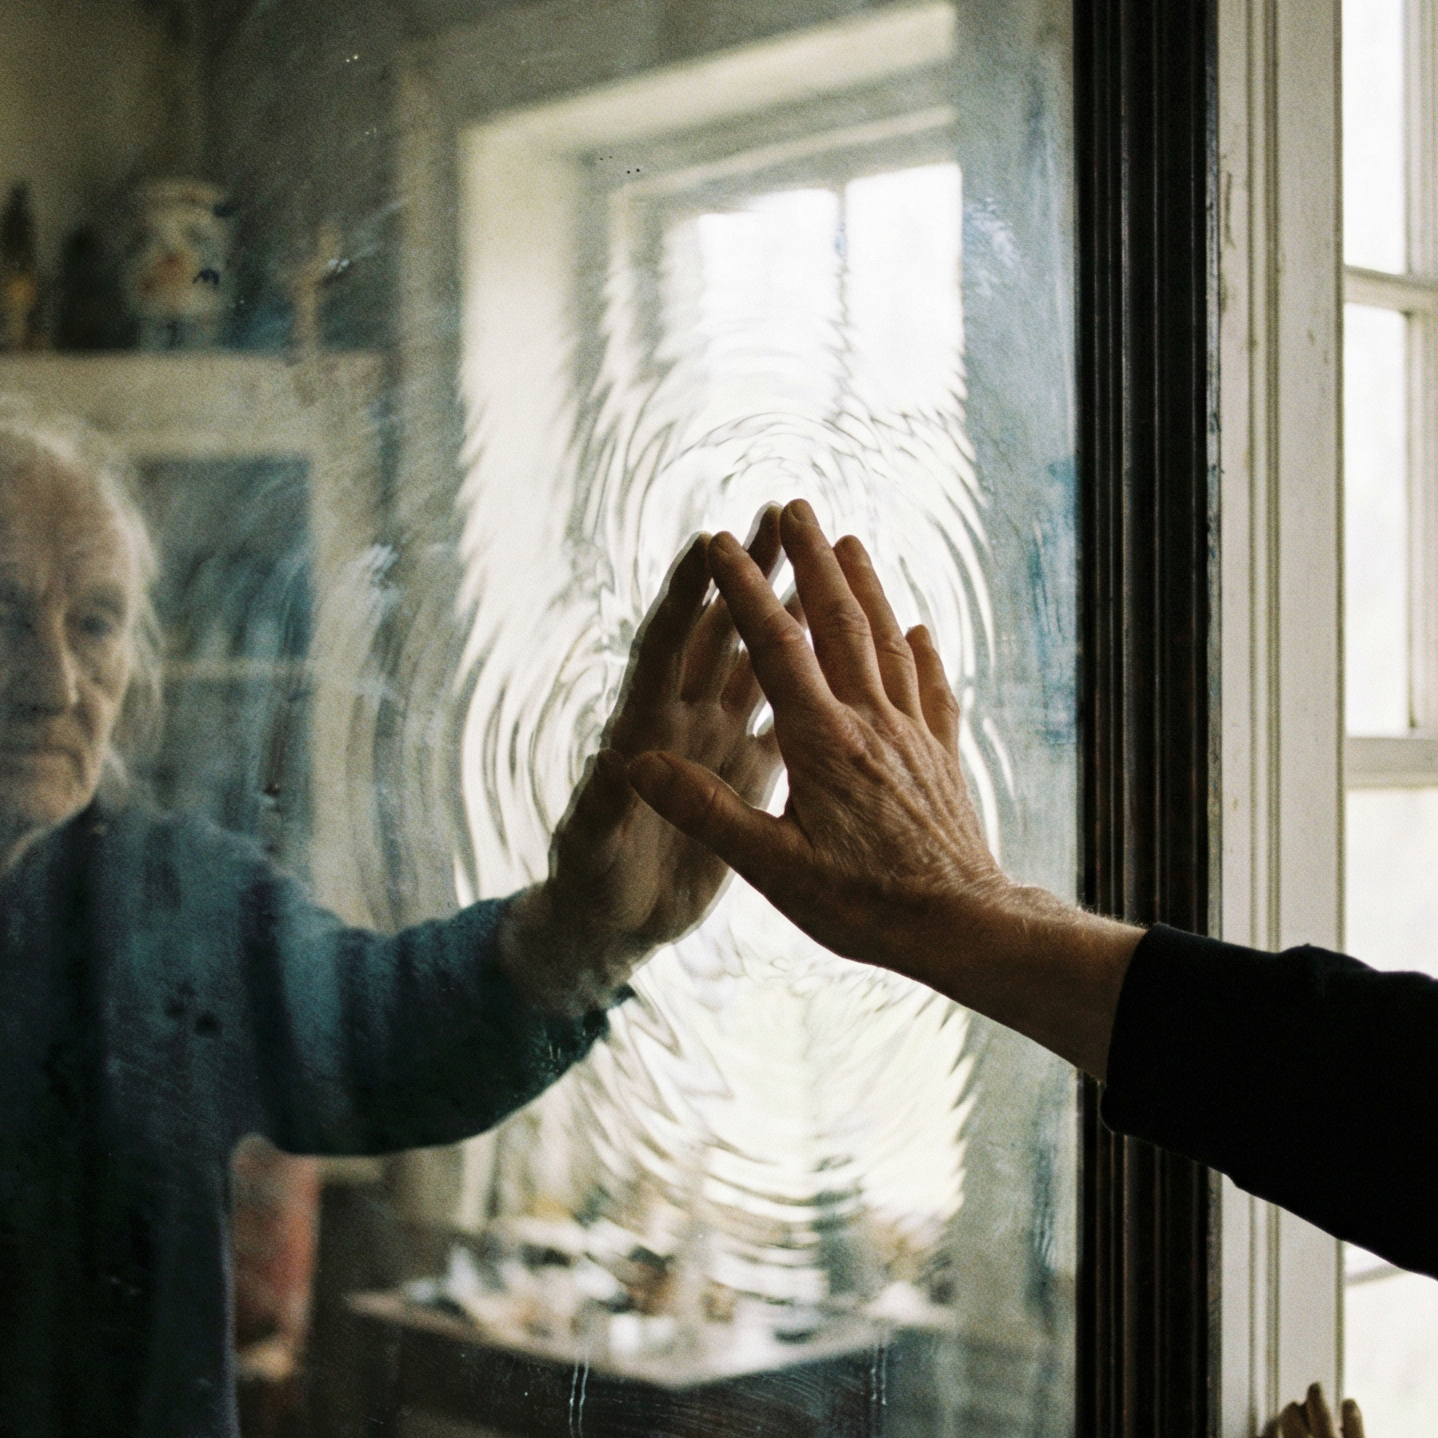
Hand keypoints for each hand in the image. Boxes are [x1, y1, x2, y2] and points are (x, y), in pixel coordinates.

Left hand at [499, 514, 784, 1011]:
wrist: (615, 922)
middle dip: (746, 576)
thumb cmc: (591, 884)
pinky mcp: (746, 773)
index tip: (706, 545)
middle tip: (778, 516)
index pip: (665, 649)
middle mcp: (682, 721)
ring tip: (819, 560)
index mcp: (643, 730)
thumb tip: (613, 765)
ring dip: (785, 613)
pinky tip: (846, 652)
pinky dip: (812, 682)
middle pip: (717, 633)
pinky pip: (786, 715)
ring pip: (759, 663)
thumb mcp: (594, 848)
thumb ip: (605, 806)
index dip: (684, 598)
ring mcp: (716, 742)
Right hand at [623, 498, 1140, 1073]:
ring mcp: (913, 735)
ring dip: (865, 586)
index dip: (745, 592)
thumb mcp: (773, 871)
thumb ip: (706, 811)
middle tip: (794, 506)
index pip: (775, 647)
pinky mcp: (942, 757)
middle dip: (812, 560)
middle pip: (840, 622)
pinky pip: (931, 686)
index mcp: (821, 744)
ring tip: (850, 542)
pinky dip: (921, 649)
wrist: (963, 928)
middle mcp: (871, 722)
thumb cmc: (864, 907)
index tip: (719, 542)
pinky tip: (918, 629)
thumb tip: (637, 763)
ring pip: (888, 641)